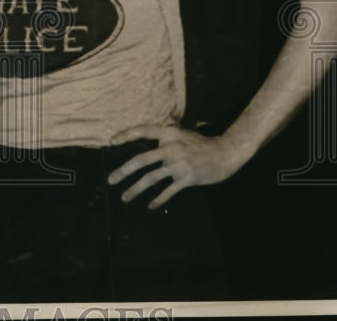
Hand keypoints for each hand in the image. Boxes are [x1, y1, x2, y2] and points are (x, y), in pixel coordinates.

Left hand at [107, 125, 247, 208]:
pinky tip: (150, 205)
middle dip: (124, 171)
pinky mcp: (188, 178)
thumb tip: (151, 141)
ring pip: (152, 178)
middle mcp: (171, 148)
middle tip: (111, 180)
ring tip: (124, 197)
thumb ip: (165, 137)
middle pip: (142, 160)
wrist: (225, 154)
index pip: (144, 131)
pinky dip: (158, 199)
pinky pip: (169, 191)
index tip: (112, 142)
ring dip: (136, 189)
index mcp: (169, 133)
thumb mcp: (181, 133)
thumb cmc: (200, 144)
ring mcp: (179, 164)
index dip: (127, 135)